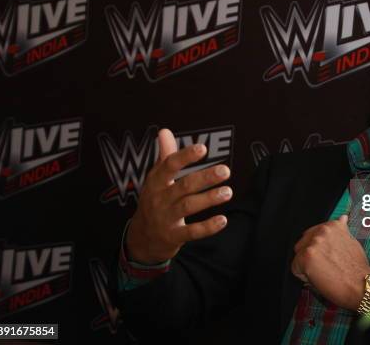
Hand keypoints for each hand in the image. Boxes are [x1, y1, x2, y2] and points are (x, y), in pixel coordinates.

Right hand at [126, 128, 232, 263]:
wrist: (141, 238)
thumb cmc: (154, 201)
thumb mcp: (156, 179)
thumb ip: (165, 156)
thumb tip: (164, 130)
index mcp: (156, 182)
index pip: (169, 166)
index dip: (185, 156)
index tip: (202, 148)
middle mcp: (160, 198)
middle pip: (183, 186)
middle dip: (205, 178)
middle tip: (226, 170)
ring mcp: (165, 218)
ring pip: (188, 207)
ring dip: (209, 199)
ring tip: (228, 192)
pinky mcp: (173, 237)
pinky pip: (191, 232)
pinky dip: (207, 227)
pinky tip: (223, 220)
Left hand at [291, 215, 369, 310]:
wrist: (361, 284)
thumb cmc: (358, 268)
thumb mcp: (352, 241)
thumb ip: (341, 231)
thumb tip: (342, 218)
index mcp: (332, 226)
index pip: (312, 234)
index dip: (318, 250)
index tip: (327, 256)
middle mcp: (322, 231)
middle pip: (303, 243)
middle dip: (311, 256)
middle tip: (326, 266)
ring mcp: (313, 243)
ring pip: (299, 256)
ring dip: (307, 266)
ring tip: (324, 272)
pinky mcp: (306, 257)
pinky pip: (295, 268)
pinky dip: (304, 276)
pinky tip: (319, 277)